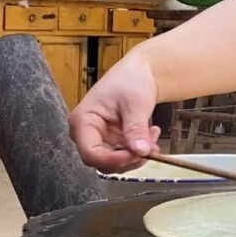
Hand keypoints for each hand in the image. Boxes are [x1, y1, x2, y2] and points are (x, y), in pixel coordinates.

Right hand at [69, 51, 161, 172]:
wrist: (139, 74)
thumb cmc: (130, 80)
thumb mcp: (135, 103)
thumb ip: (135, 128)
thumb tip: (140, 151)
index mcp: (83, 121)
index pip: (90, 153)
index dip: (113, 160)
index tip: (136, 155)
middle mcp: (86, 134)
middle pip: (102, 162)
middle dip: (129, 158)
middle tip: (150, 146)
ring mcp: (99, 139)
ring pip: (115, 163)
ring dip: (137, 155)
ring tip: (153, 135)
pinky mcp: (112, 142)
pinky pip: (124, 156)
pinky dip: (139, 151)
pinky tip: (151, 136)